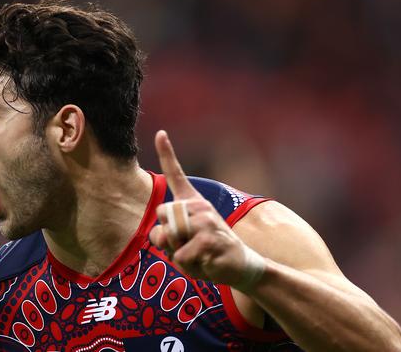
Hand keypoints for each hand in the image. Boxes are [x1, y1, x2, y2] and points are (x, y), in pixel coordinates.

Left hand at [149, 130, 263, 288]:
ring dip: (178, 254)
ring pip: (170, 237)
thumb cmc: (206, 252)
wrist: (240, 266)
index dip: (167, 153)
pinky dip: (188, 266)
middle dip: (167, 237)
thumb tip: (163, 234)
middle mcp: (200, 207)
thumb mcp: (181, 242)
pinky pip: (181, 255)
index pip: (177, 175)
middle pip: (162, 215)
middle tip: (188, 246)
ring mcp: (207, 222)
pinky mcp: (210, 240)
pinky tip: (205, 263)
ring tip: (197, 256)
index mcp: (193, 203)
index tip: (160, 133)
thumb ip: (164, 236)